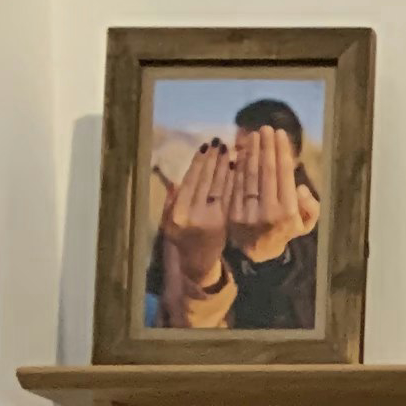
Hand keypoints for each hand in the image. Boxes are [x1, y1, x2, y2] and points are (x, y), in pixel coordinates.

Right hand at [155, 141, 233, 316]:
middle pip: (206, 181)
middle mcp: (194, 215)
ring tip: (230, 150)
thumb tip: (175, 180)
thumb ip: (170, 201)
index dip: (198, 163)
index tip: (205, 146)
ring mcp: (211, 219)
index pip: (190, 181)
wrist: (198, 262)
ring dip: (225, 168)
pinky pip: (229, 197)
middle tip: (220, 142)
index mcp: (178, 212)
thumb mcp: (167, 222)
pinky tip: (237, 169)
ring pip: (219, 188)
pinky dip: (233, 182)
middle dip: (214, 161)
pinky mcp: (225, 222)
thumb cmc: (181, 238)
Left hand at [226, 122, 316, 264]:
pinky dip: (238, 165)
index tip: (280, 134)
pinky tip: (241, 151)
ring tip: (254, 135)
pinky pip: (236, 183)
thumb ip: (310, 208)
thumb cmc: (283, 233)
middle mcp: (268, 211)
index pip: (284, 175)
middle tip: (266, 128)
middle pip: (266, 171)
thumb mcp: (304, 225)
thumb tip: (300, 187)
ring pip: (249, 174)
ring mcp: (248, 211)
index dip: (281, 152)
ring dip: (251, 151)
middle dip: (266, 147)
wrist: (255, 254)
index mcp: (287, 213)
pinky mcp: (231, 211)